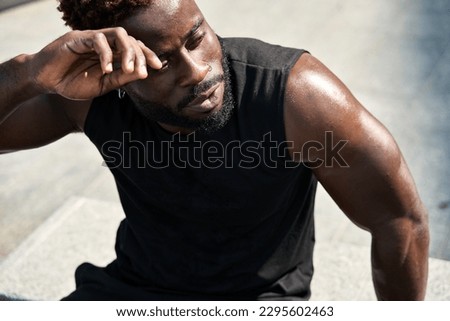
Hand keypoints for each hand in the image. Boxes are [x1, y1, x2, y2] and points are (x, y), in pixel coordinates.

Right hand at [30, 27, 161, 99]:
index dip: (147, 54)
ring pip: (117, 34)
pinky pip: (97, 39)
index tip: (158, 67)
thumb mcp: (102, 85)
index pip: (135, 47)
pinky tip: (106, 68)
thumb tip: (143, 73)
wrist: (45, 82)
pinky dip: (105, 54)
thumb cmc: (73, 82)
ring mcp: (91, 38)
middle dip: (141, 55)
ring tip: (128, 69)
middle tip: (143, 71)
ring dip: (127, 51)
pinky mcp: (77, 38)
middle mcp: (104, 42)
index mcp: (112, 52)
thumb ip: (121, 78)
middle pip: (130, 39)